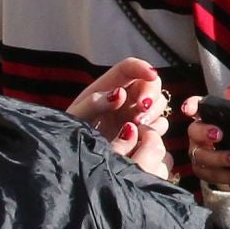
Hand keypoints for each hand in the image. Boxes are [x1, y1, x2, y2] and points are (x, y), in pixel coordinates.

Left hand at [67, 58, 170, 178]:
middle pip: (150, 84)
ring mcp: (136, 115)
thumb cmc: (70, 134)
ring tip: (138, 127)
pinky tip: (142, 138)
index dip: (142, 67)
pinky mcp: (143, 133)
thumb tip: (119, 93)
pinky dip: (155, 130)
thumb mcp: (77, 117)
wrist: (76, 162)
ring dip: (153, 113)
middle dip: (151, 94)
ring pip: (158, 104)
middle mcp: (126, 98)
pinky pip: (159, 126)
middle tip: (142, 110)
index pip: (129, 68)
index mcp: (108, 86)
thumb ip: (94, 103)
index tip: (151, 75)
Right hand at [183, 85, 229, 188]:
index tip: (188, 110)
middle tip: (220, 135)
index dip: (189, 106)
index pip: (195, 107)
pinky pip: (209, 176)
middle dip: (204, 133)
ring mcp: (200, 155)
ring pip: (200, 157)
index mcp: (209, 118)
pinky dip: (226, 176)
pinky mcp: (206, 173)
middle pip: (193, 132)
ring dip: (219, 158)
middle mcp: (200, 136)